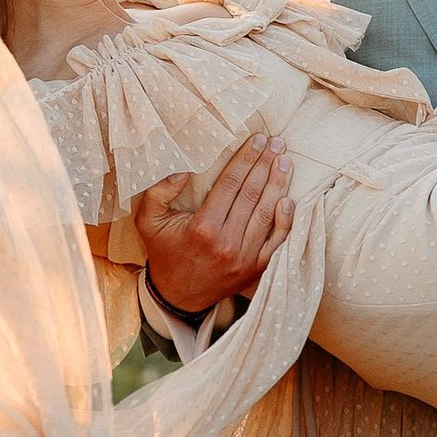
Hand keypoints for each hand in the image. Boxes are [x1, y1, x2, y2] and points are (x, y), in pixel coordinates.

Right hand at [137, 133, 294, 315]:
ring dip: (279, 185)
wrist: (178, 296)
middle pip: (252, 194)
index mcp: (203, 227)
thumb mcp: (148, 221)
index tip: (258, 140)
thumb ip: (158, 192)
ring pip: (266, 213)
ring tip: (285, 162)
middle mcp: (227, 242)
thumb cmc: (164, 253)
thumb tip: (182, 170)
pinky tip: (289, 199)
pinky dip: (286, 220)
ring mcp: (245, 257)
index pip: (231, 184)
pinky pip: (277, 241)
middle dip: (266, 165)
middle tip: (277, 143)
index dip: (246, 159)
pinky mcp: (256, 269)